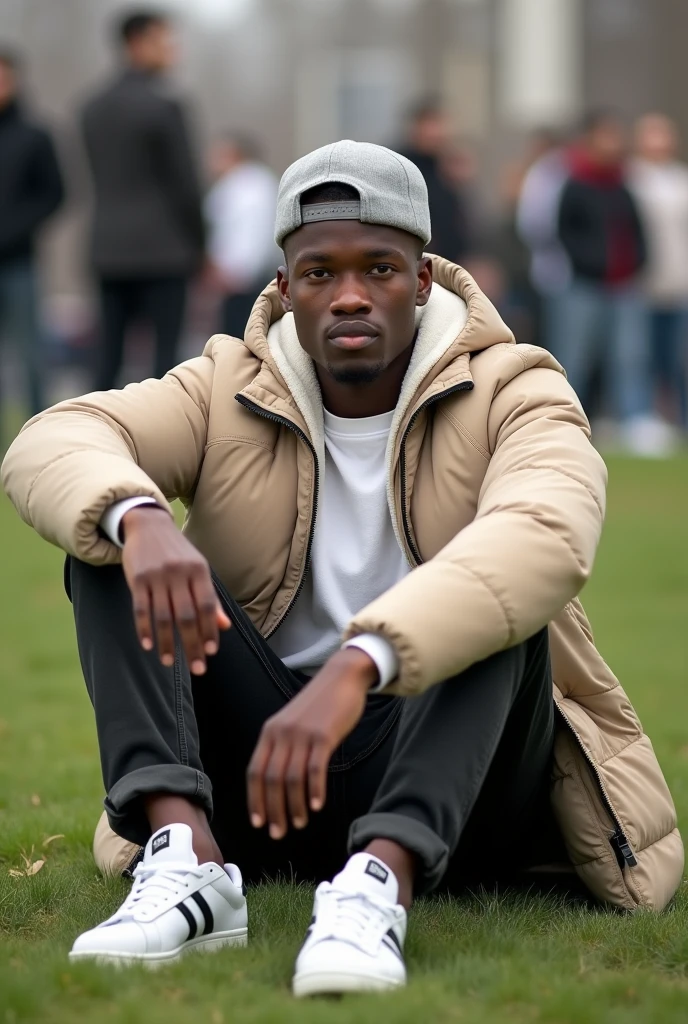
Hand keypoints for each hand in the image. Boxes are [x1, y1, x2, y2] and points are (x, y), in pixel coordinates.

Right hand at [121, 505, 230, 673]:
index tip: (210, 653)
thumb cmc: (177, 552)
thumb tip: (225, 626)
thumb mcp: (198, 569)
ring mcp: (157, 576)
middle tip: (196, 669)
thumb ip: (210, 598)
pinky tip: (148, 646)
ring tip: (169, 662)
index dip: (210, 630)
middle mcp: (179, 573)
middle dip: (192, 645)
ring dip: (166, 643)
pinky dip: (144, 629)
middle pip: (186, 616)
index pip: (207, 606)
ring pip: (163, 616)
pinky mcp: (136, 578)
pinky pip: (140, 609)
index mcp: (199, 571)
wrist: (147, 525)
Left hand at [247, 648, 377, 838]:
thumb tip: (279, 782)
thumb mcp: (293, 723)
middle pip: (271, 780)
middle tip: (279, 832)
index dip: (255, 800)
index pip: (255, 772)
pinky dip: (315, 791)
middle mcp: (281, 733)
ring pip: (292, 779)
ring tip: (300, 823)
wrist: (342, 677)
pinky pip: (315, 769)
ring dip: (294, 806)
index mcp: (270, 732)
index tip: (259, 823)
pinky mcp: (324, 735)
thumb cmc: (320, 704)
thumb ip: (284, 746)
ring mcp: (302, 734)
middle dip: (273, 811)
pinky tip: (317, 806)